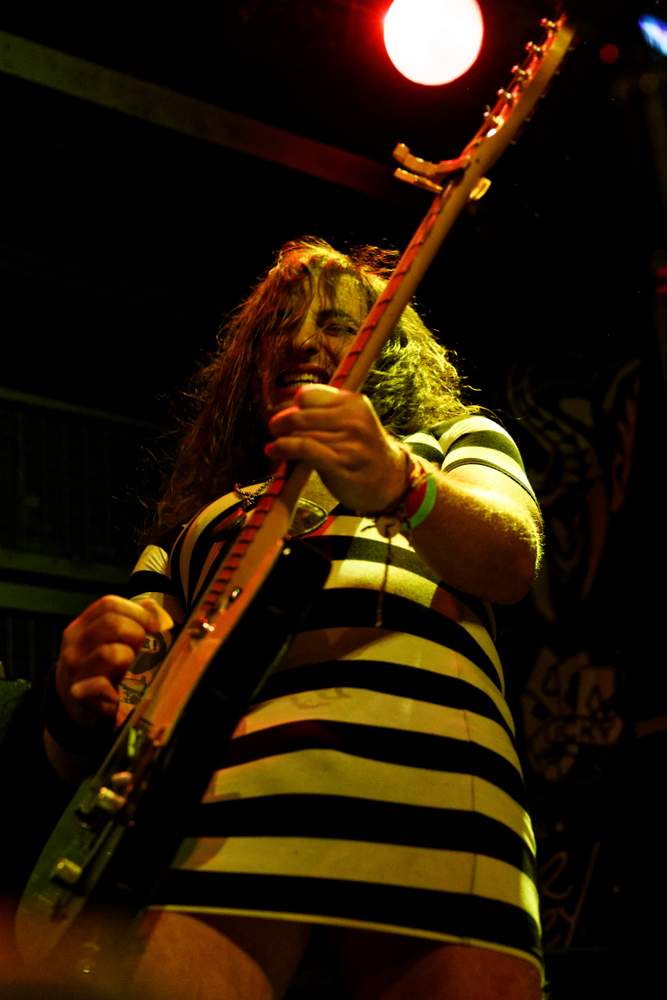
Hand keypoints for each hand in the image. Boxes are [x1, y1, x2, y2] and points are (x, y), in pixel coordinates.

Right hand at [55, 595, 172, 726]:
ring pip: (110, 653)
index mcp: (81, 626)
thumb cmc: (98, 666)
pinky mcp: (79, 694)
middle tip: (140, 649)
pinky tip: (116, 692)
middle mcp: (74, 644)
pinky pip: (101, 684)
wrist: (73, 701)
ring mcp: (74, 669)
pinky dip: (115, 689)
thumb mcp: (109, 639)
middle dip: (136, 633)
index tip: (154, 625)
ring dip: (127, 659)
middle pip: (112, 623)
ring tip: (126, 668)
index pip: (108, 604)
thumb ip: (129, 620)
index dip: (137, 611)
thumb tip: (152, 606)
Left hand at [265, 384, 407, 512]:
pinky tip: (275, 452)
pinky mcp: (341, 463)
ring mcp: (349, 441)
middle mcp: (353, 419)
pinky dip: (284, 448)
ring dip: (281, 440)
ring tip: (275, 447)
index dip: (293, 405)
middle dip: (282, 422)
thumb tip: (286, 410)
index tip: (287, 415)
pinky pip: (304, 448)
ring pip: (300, 433)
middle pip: (301, 413)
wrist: (392, 482)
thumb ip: (326, 414)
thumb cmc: (363, 452)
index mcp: (354, 403)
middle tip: (274, 429)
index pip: (309, 395)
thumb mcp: (352, 423)